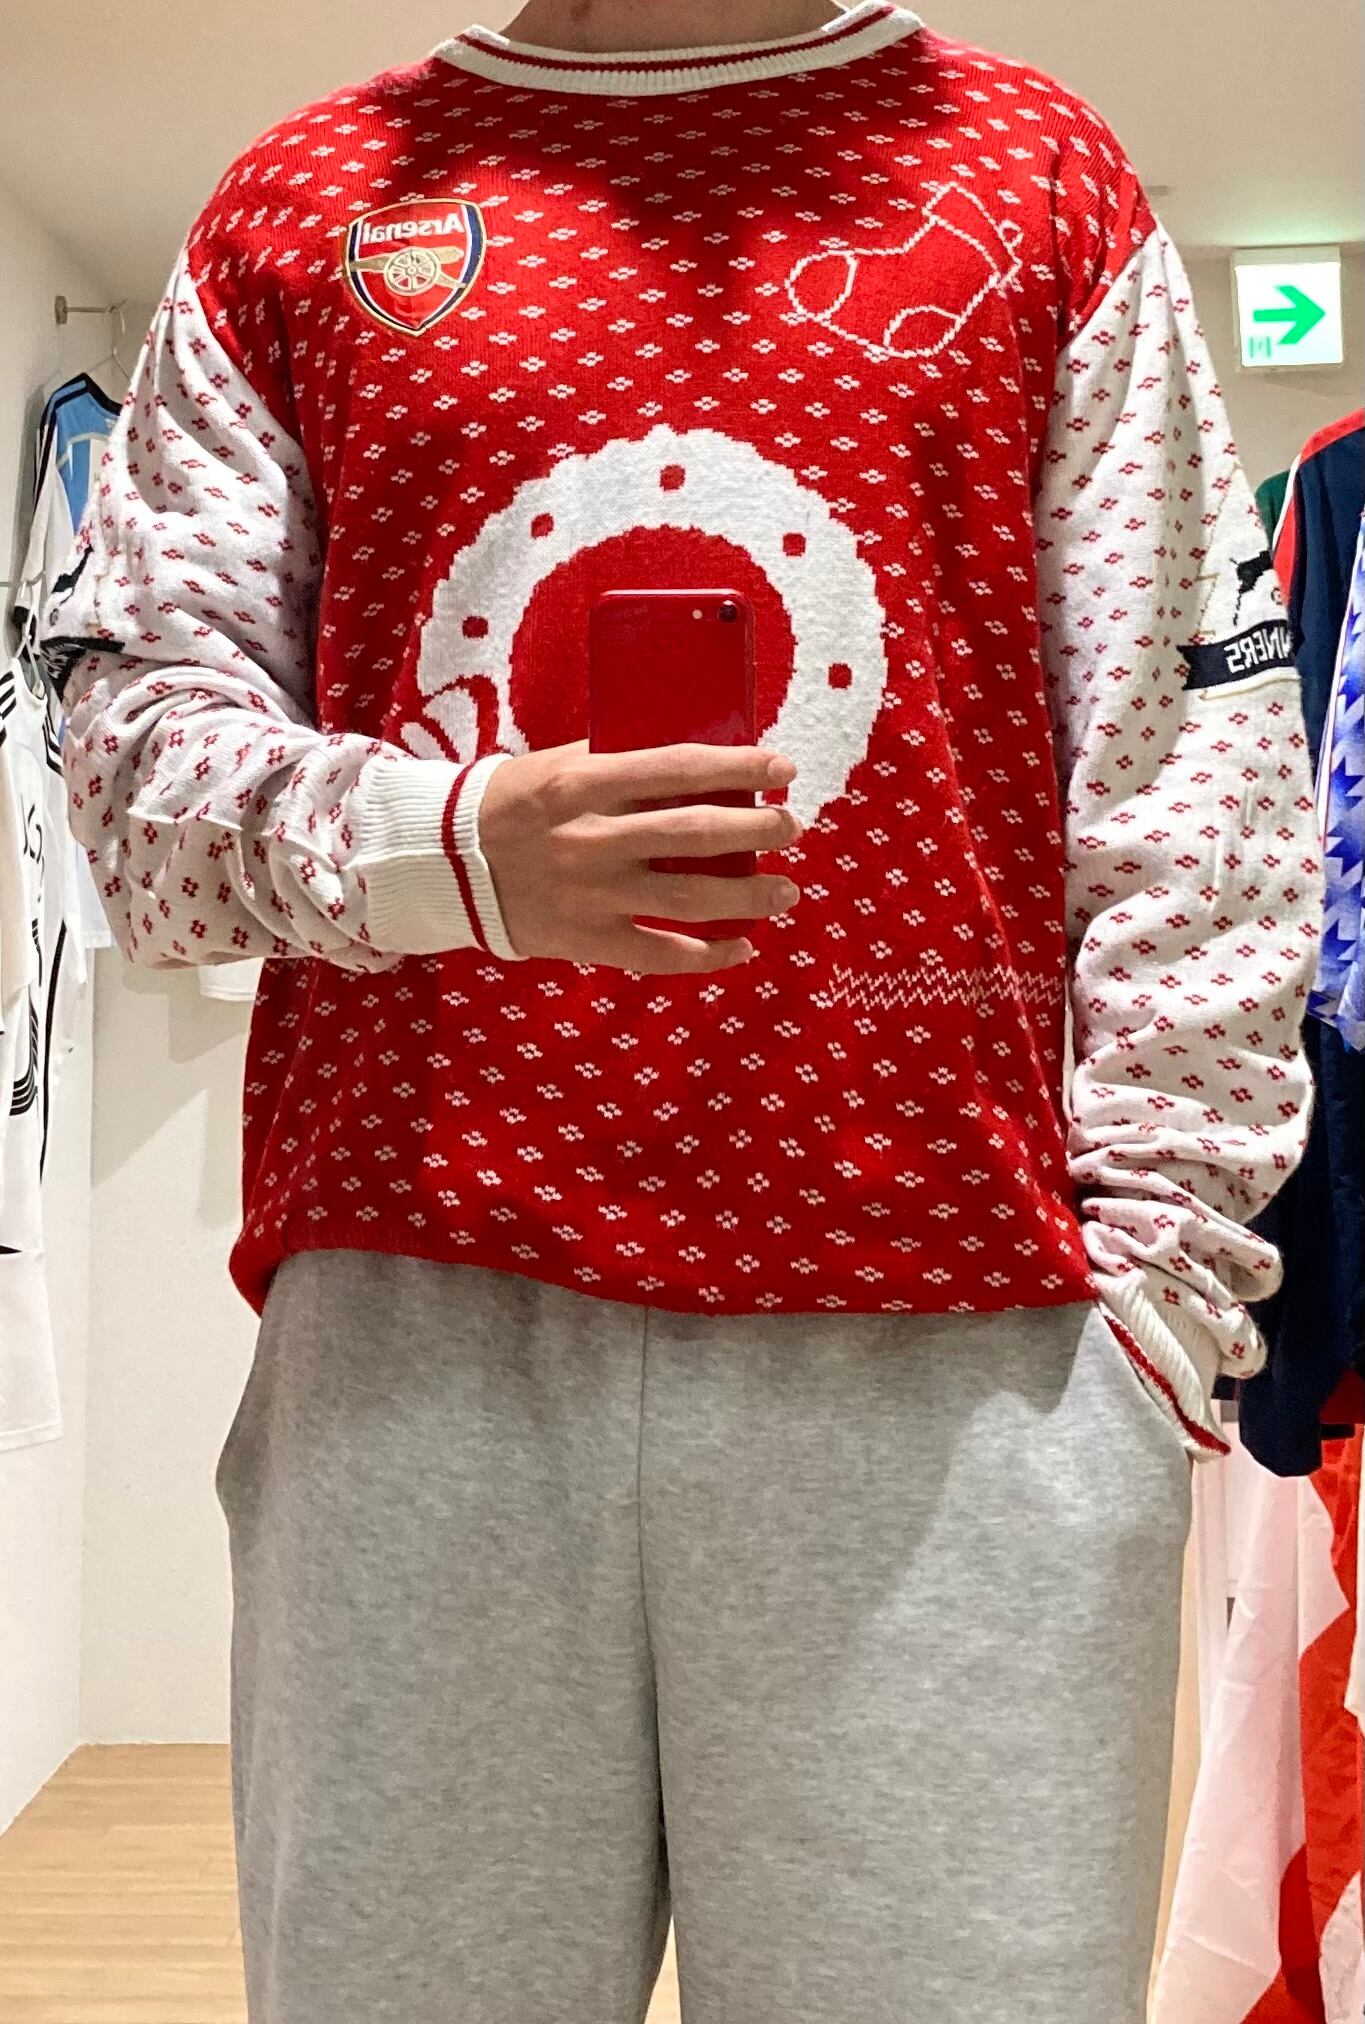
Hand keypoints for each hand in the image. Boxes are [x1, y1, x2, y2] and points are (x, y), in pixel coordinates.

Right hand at [477, 739, 803, 973]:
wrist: (442, 864)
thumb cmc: (509, 803)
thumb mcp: (557, 764)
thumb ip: (618, 761)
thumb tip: (693, 761)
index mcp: (584, 783)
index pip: (678, 768)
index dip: (739, 768)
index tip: (783, 768)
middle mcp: (592, 840)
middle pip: (695, 835)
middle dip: (757, 831)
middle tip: (791, 828)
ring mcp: (592, 894)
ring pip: (689, 899)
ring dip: (749, 895)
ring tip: (786, 890)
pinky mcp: (586, 939)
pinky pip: (659, 953)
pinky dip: (707, 954)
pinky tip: (741, 946)